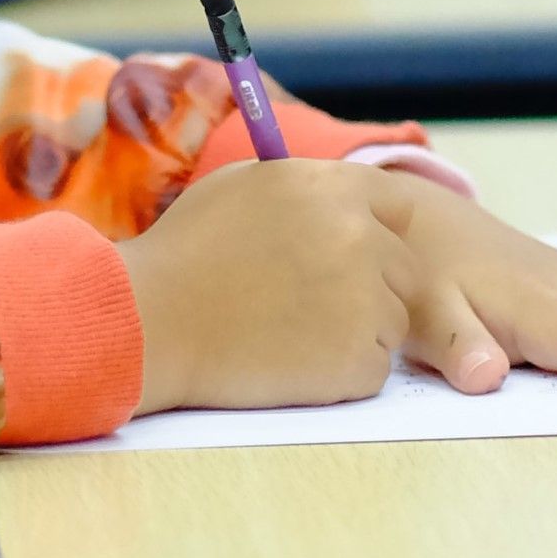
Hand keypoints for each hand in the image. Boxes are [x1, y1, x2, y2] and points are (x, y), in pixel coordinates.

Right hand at [117, 160, 416, 414]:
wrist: (151, 323)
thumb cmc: (186, 253)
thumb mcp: (243, 186)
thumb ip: (306, 184)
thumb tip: (343, 192)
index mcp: (334, 189)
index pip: (399, 207)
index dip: (380, 232)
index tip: (359, 254)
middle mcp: (361, 238)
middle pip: (405, 270)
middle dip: (372, 286)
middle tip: (313, 304)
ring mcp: (366, 302)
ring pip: (393, 322)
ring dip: (358, 331)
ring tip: (293, 332)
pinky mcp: (358, 361)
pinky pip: (374, 368)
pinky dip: (343, 373)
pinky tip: (293, 362)